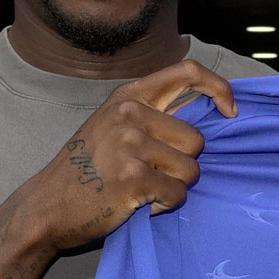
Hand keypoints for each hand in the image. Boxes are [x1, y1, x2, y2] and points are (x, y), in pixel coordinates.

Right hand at [19, 59, 237, 251]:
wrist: (47, 205)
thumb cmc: (85, 170)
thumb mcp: (111, 125)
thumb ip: (151, 114)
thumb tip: (210, 113)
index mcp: (128, 97)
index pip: (188, 72)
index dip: (219, 89)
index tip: (231, 112)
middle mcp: (129, 115)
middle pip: (196, 139)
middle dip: (183, 164)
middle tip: (151, 175)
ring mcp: (130, 145)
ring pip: (190, 169)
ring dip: (174, 187)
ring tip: (142, 190)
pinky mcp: (133, 178)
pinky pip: (177, 194)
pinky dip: (164, 206)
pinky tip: (138, 204)